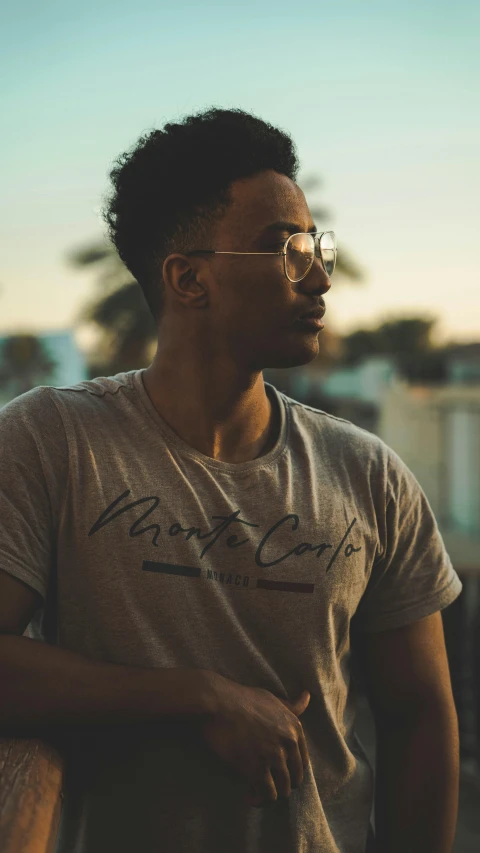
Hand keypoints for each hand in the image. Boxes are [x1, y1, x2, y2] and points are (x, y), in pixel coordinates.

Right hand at [200, 674, 310, 807]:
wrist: (218, 702)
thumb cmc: (242, 698)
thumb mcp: (272, 698)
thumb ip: (291, 705)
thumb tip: (307, 695)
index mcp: (295, 727)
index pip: (302, 762)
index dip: (290, 771)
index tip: (276, 772)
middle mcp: (288, 743)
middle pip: (294, 779)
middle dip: (281, 784)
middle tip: (264, 783)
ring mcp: (273, 756)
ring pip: (282, 790)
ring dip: (269, 794)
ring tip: (256, 790)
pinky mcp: (256, 768)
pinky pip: (266, 795)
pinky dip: (257, 799)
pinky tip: (248, 796)